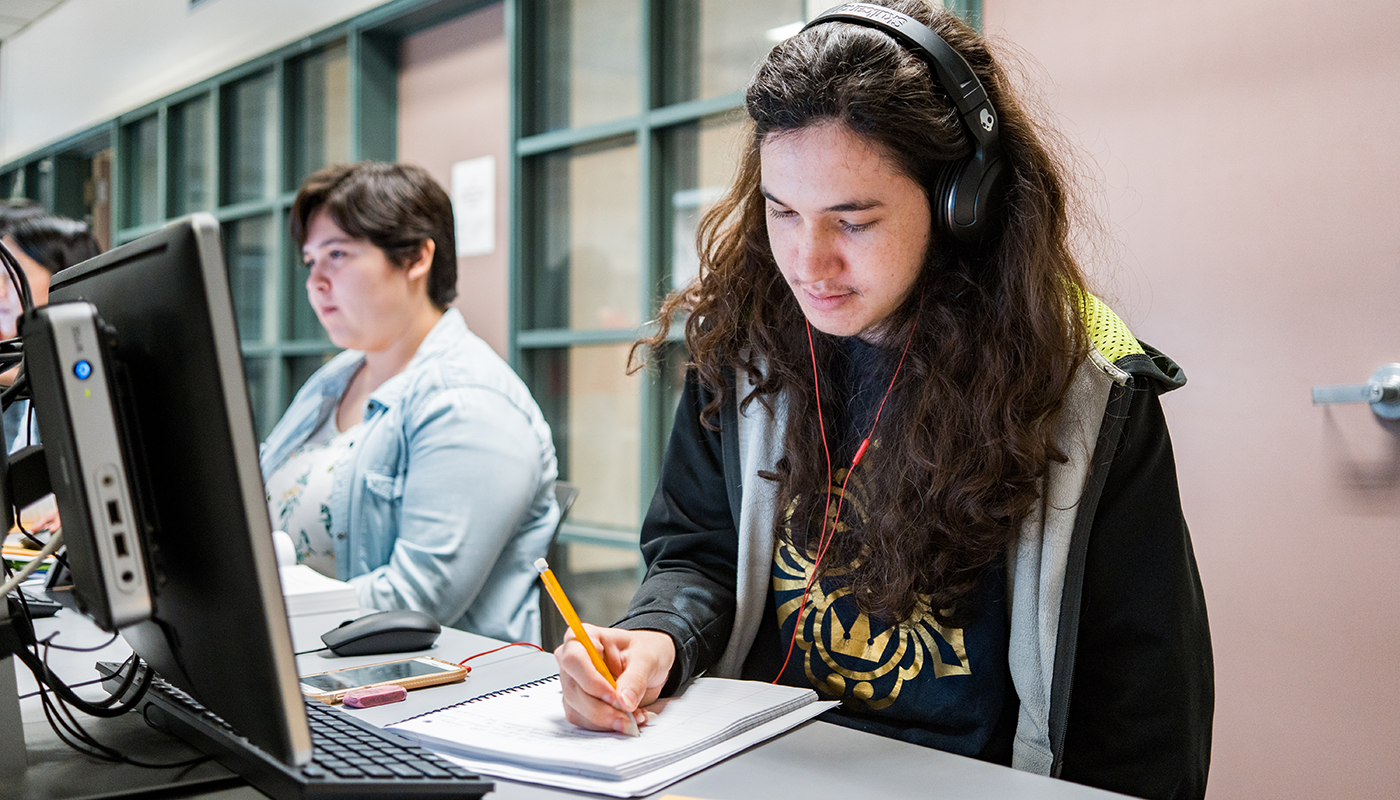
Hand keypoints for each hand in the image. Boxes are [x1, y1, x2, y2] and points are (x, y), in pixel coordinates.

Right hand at [555, 624, 674, 733]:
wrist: (649, 663)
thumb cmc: (645, 650)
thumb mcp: (646, 658)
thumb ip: (635, 678)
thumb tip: (625, 700)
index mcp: (585, 637)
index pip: (574, 659)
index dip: (591, 681)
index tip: (614, 696)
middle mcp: (573, 660)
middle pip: (574, 689)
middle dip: (602, 708)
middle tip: (628, 714)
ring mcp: (573, 683)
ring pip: (577, 709)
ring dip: (606, 719)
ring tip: (634, 716)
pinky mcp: (578, 703)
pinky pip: (585, 721)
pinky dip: (607, 724)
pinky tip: (627, 718)